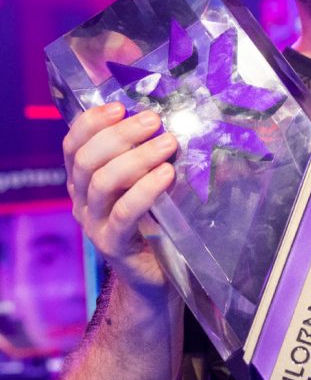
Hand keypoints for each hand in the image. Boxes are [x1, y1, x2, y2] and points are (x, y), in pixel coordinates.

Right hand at [63, 103, 177, 294]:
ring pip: (103, 183)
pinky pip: (124, 213)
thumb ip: (145, 154)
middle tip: (152, 121)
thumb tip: (168, 117)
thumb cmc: (155, 217)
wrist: (158, 273)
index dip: (92, 122)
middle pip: (87, 160)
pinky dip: (145, 189)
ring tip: (168, 143)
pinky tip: (167, 174)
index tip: (120, 107)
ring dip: (137, 157)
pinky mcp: (113, 245)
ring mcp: (94, 224)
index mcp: (84, 180)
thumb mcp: (145, 180)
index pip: (73, 145)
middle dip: (120, 135)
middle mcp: (82, 200)